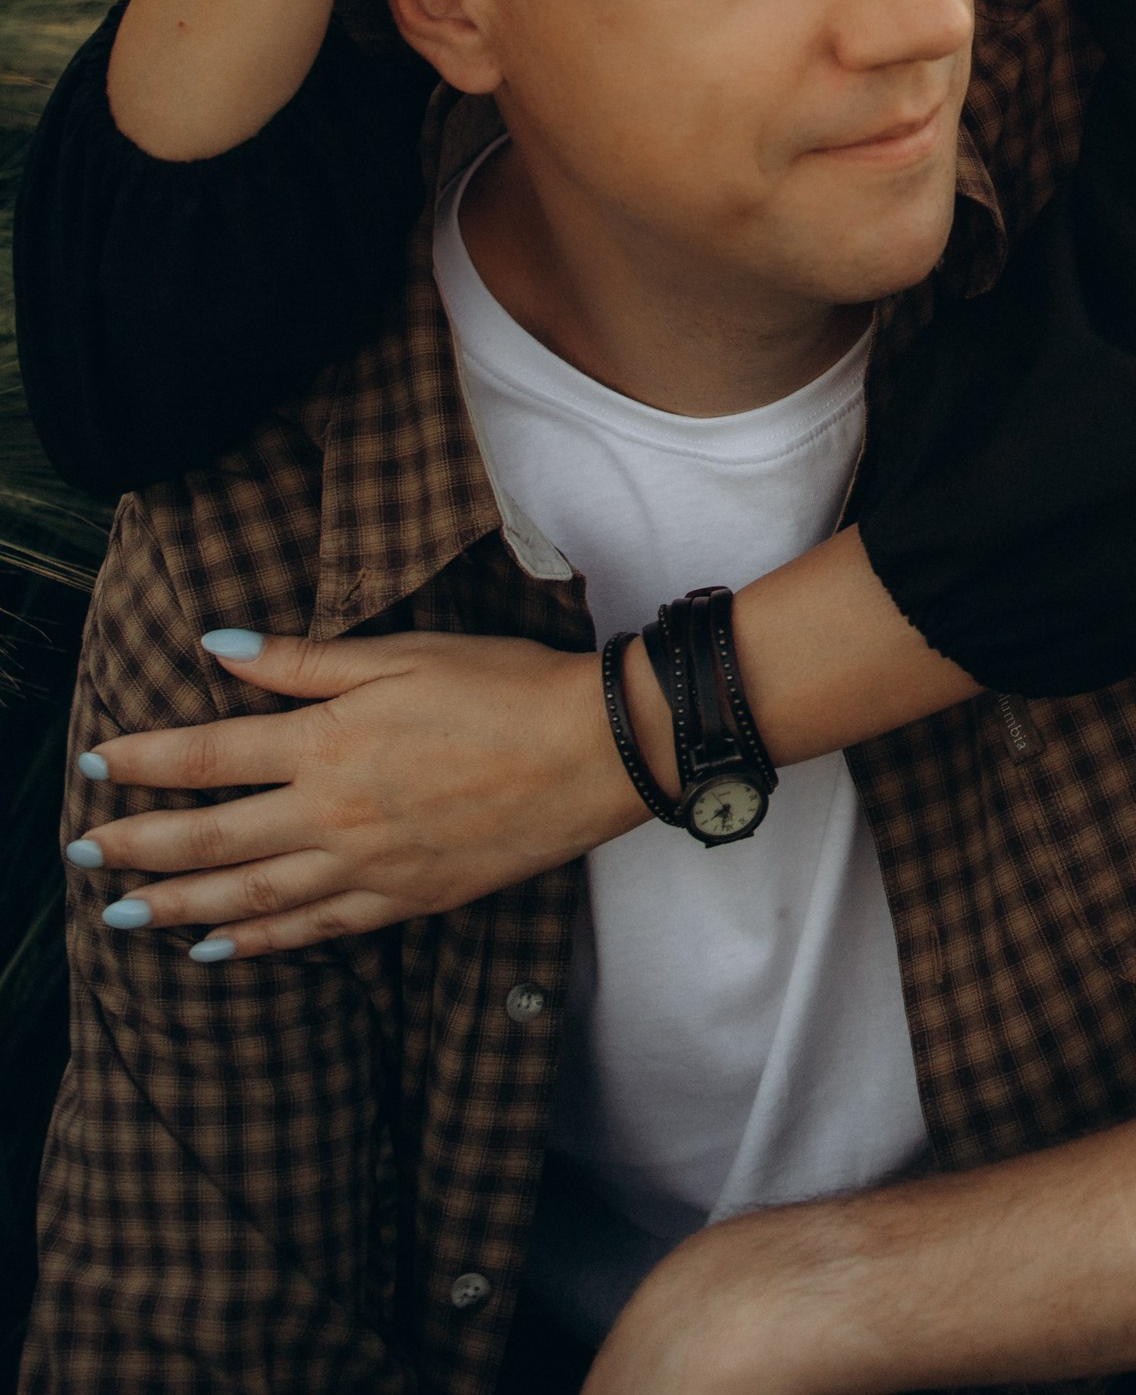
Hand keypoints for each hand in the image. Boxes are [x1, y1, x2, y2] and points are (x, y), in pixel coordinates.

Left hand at [66, 627, 678, 958]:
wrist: (589, 751)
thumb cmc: (502, 684)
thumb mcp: (401, 652)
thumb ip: (302, 661)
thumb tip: (216, 650)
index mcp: (329, 741)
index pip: (210, 754)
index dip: (145, 760)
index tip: (94, 763)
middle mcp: (333, 813)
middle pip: (213, 836)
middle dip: (140, 846)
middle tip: (84, 856)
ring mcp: (367, 867)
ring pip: (252, 896)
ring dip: (180, 906)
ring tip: (128, 916)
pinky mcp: (404, 900)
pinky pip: (314, 932)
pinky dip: (260, 944)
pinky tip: (221, 949)